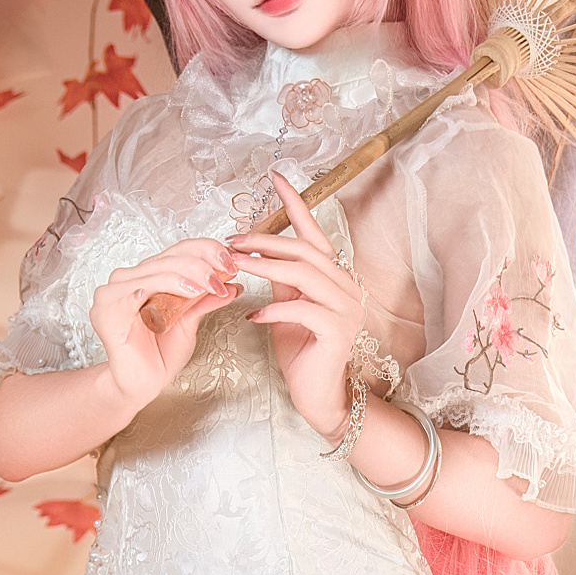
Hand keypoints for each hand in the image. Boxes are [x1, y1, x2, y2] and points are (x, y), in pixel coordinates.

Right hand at [87, 237, 241, 414]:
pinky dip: (156, 288)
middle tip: (223, 278)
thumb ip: (205, 300)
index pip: (178, 250)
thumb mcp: (190, 321)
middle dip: (202, 266)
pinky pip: (133, 291)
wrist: (144, 384)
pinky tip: (178, 291)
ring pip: (156, 271)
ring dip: (187, 276)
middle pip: (169, 258)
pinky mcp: (107, 310)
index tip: (231, 262)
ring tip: (209, 287)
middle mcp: (129, 279)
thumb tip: (232, 284)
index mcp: (148, 276)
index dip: (206, 251)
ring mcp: (114, 292)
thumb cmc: (161, 354)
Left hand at [226, 175, 366, 440]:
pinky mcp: (336, 330)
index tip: (275, 178)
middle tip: (230, 241)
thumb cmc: (302, 352)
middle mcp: (345, 286)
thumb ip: (281, 280)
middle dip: (263, 241)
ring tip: (234, 268)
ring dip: (263, 268)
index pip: (314, 232)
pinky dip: (272, 309)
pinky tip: (252, 316)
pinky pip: (300, 308)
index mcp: (334, 276)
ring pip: (302, 274)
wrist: (319, 395)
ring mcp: (346, 308)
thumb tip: (260, 252)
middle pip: (303, 251)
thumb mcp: (287, 307)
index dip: (296, 204)